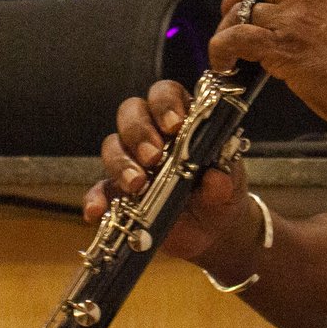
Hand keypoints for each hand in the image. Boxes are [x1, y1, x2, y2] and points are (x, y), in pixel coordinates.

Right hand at [81, 79, 253, 263]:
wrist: (212, 233)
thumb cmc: (220, 196)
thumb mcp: (230, 190)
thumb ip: (224, 183)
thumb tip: (216, 177)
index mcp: (181, 121)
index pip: (165, 94)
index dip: (165, 103)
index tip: (175, 125)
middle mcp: (152, 135)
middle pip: (131, 113)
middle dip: (139, 132)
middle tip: (154, 156)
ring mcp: (132, 162)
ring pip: (112, 145)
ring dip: (121, 163)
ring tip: (137, 185)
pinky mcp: (118, 192)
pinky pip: (100, 189)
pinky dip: (96, 198)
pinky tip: (98, 210)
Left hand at [210, 0, 326, 137]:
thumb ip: (323, 19)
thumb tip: (302, 36)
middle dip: (235, 0)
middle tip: (231, 20)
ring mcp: (293, 21)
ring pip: (240, 10)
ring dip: (226, 29)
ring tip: (226, 51)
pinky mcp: (283, 49)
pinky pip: (236, 39)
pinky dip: (220, 49)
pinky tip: (223, 64)